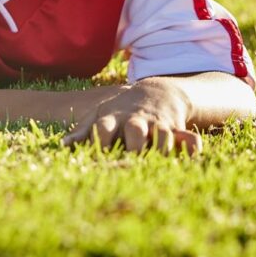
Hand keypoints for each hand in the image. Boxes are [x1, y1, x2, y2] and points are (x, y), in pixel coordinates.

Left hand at [63, 78, 201, 155]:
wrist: (156, 92)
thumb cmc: (122, 111)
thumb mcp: (102, 115)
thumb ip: (84, 131)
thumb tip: (64, 146)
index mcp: (114, 118)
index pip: (104, 128)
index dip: (100, 141)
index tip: (97, 157)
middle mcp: (136, 121)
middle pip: (135, 130)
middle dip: (135, 144)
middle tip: (132, 161)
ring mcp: (157, 124)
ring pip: (163, 135)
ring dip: (161, 148)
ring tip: (158, 164)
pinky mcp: (176, 129)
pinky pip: (188, 137)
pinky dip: (192, 145)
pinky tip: (191, 155)